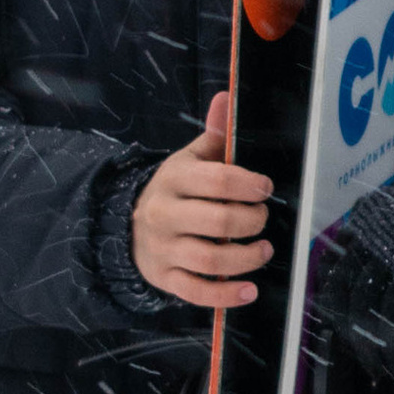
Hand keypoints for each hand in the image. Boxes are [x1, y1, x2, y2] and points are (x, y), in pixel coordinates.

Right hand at [130, 93, 274, 310]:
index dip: (248, 185)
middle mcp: (165, 215)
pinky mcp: (165, 279)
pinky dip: (227, 295)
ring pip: (212, 261)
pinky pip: (198, 292)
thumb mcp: (188, 159)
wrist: (127, 225)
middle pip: (219, 223)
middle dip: (252, 221)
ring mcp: (164, 250)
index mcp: (174, 179)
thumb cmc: (174, 190)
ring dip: (247, 259)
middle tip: (262, 217)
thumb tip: (227, 98)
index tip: (265, 188)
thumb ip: (214, 134)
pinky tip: (250, 290)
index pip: (216, 181)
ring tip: (263, 250)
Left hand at [314, 162, 393, 369]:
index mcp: (377, 212)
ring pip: (364, 304)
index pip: (339, 263)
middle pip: (344, 286)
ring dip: (371, 344)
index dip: (339, 303)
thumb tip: (381, 296)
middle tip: (364, 358)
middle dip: (350, 329)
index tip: (347, 330)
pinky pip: (393, 313)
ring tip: (382, 369)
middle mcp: (377, 225)